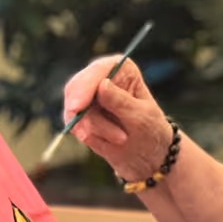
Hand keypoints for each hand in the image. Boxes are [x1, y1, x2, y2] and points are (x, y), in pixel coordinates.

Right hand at [61, 56, 174, 181]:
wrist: (145, 152)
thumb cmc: (149, 130)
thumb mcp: (140, 117)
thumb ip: (120, 101)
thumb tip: (102, 84)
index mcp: (122, 69)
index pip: (97, 70)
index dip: (84, 88)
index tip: (77, 108)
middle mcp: (101, 77)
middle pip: (76, 88)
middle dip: (85, 114)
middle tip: (88, 134)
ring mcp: (88, 96)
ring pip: (73, 110)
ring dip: (94, 129)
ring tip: (120, 139)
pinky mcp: (80, 113)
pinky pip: (73, 124)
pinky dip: (88, 135)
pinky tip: (106, 141)